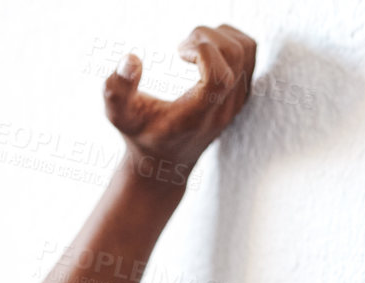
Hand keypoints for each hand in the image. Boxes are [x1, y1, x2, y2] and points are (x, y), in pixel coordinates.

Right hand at [102, 25, 256, 185]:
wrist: (166, 164)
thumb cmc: (140, 137)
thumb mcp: (119, 117)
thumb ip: (115, 90)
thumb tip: (130, 60)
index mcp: (197, 116)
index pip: (219, 76)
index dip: (201, 51)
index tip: (178, 52)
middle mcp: (223, 109)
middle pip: (234, 54)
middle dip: (207, 38)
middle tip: (183, 48)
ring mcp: (236, 102)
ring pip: (246, 49)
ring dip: (220, 35)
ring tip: (195, 46)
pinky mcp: (241, 94)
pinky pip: (249, 55)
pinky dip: (229, 41)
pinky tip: (206, 52)